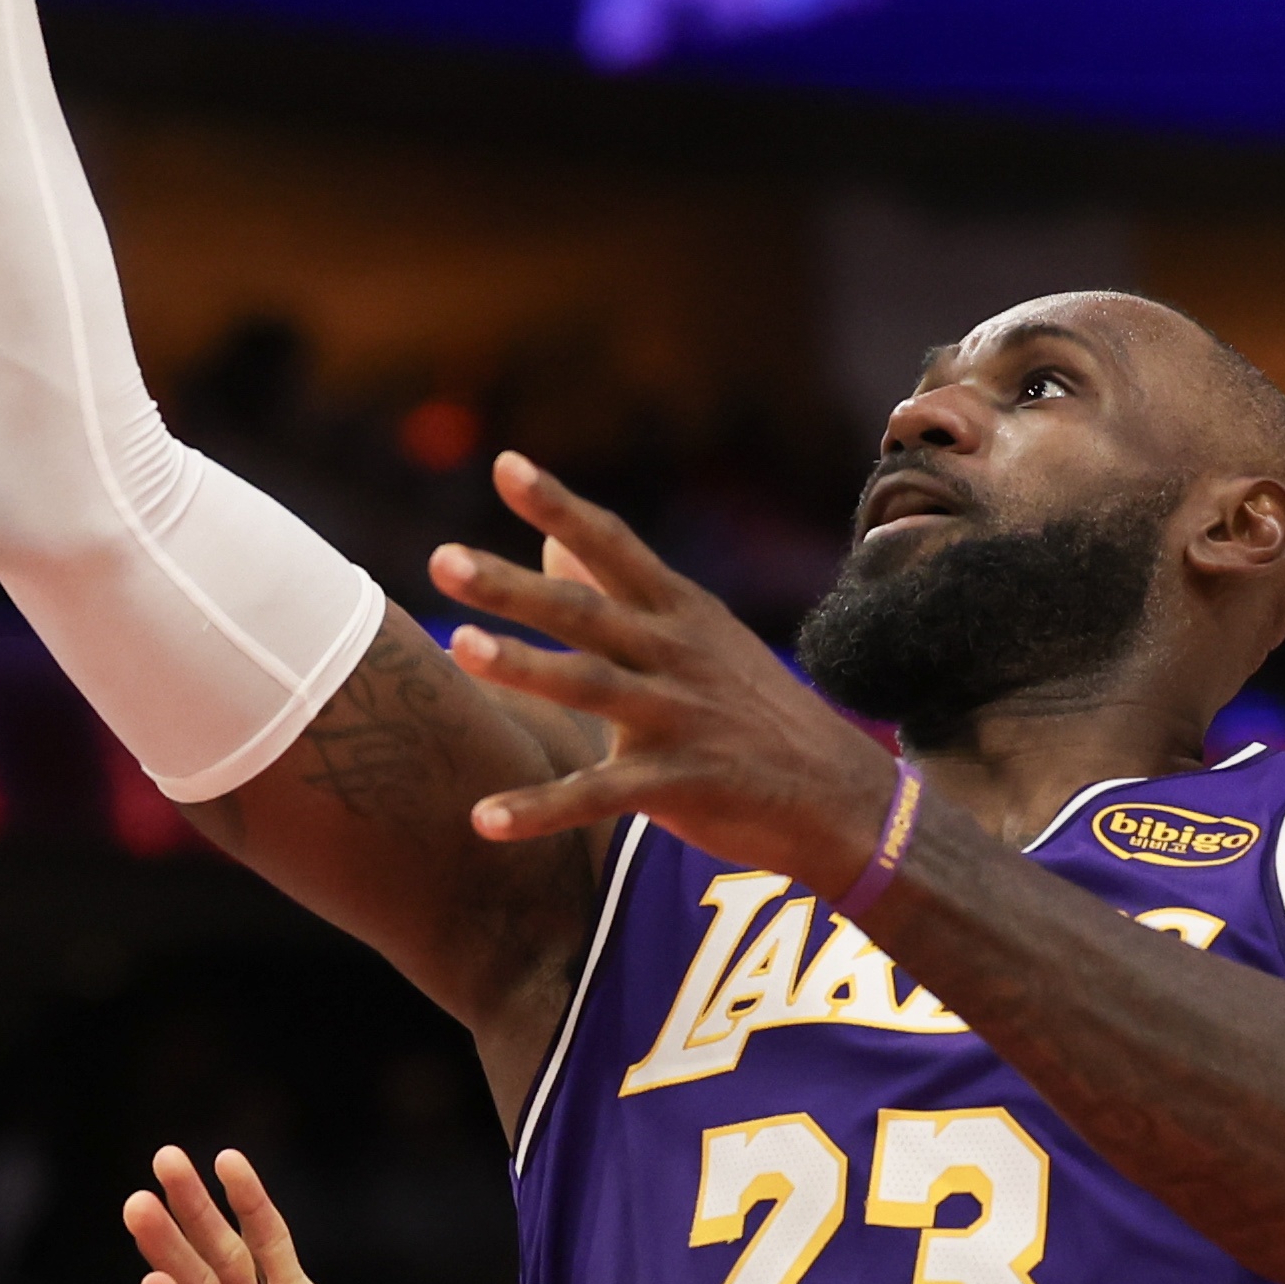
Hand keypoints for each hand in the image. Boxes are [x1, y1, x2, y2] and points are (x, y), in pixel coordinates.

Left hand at [431, 450, 909, 883]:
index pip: (612, 545)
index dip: (558, 503)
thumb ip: (619, 592)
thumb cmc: (755, 711)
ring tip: (457, 647)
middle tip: (443, 558)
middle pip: (584, 611)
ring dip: (522, 666)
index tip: (504, 463)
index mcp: (680, 613)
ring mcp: (680, 717)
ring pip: (589, 685)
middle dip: (511, 585)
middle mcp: (676, 654)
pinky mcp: (682, 784)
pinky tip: (486, 820)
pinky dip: (541, 809)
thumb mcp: (699, 636)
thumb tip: (549, 537)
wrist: (842, 797)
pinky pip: (600, 795)